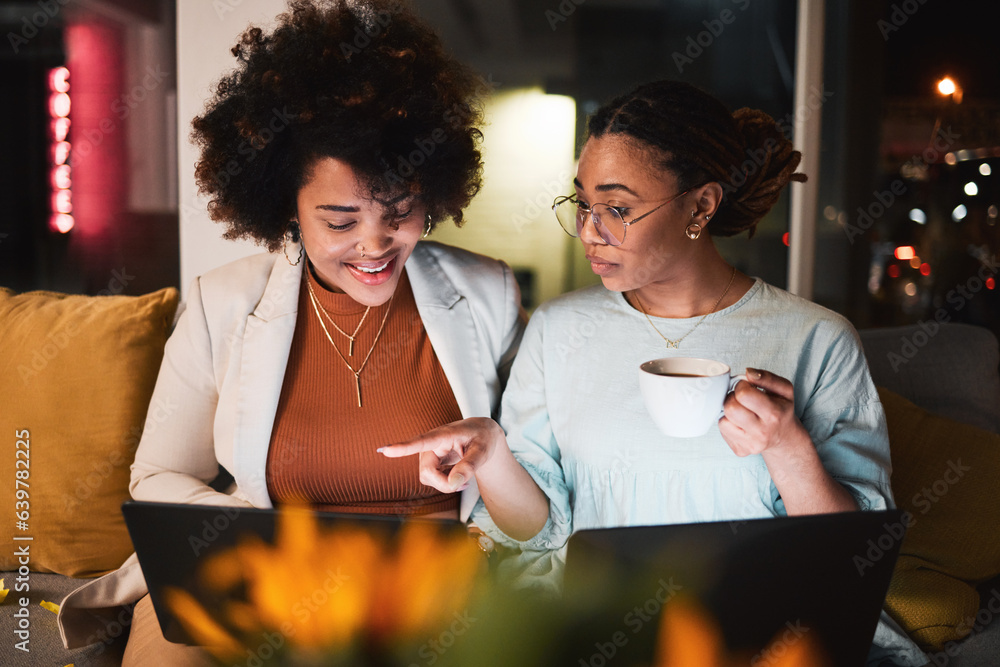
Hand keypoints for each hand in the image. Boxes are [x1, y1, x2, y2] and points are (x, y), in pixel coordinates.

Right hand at [378, 418, 503, 493]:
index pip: (423, 441)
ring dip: (445, 483)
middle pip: (427, 471)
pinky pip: (430, 479)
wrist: (481, 436)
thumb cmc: (482, 438)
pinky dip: (444, 483)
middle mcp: (431, 443)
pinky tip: (456, 476)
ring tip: (463, 477)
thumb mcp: (483, 451)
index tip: (386, 450)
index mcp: (445, 434)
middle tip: (465, 485)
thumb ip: (469, 466)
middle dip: (444, 484)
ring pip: (427, 477)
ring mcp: (428, 453)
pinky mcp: (428, 461)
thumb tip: (453, 484)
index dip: (404, 447)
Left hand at [718, 368, 808, 457]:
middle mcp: (762, 432)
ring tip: (741, 411)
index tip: (747, 388)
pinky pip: (723, 431)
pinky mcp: (740, 451)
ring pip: (722, 421)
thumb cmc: (781, 409)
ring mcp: (751, 445)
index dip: (741, 386)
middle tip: (741, 399)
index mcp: (774, 414)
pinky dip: (728, 423)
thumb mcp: (784, 389)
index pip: (743, 394)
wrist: (784, 438)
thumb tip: (748, 372)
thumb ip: (767, 377)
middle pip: (730, 408)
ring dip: (729, 412)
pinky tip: (740, 423)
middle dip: (732, 398)